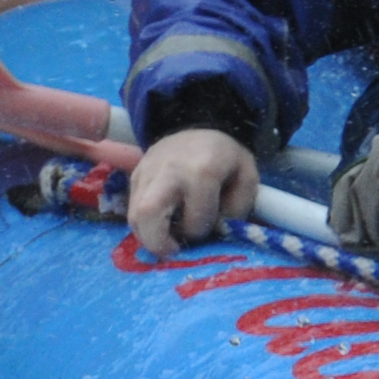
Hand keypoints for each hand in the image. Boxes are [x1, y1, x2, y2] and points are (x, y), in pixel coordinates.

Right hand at [125, 128, 259, 253]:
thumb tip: (217, 231)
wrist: (200, 126)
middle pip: (147, 214)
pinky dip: (143, 224)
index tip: (209, 231)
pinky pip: (131, 208)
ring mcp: (146, 172)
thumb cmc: (226, 158)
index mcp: (201, 172)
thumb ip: (238, 208)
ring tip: (167, 241)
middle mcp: (168, 171)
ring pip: (133, 215)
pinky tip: (160, 226)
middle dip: (157, 242)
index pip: (195, 219)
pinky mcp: (134, 176)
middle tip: (173, 252)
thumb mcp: (247, 178)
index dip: (202, 233)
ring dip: (148, 236)